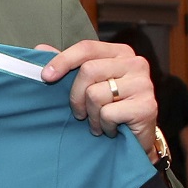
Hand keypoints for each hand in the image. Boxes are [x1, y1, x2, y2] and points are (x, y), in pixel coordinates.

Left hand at [37, 40, 158, 158]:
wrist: (136, 139)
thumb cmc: (110, 108)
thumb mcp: (88, 84)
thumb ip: (69, 66)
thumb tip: (40, 49)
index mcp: (120, 52)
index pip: (87, 48)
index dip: (63, 60)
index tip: (46, 77)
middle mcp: (135, 63)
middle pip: (88, 70)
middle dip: (76, 96)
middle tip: (79, 113)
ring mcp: (144, 84)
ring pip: (96, 95)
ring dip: (91, 115)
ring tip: (98, 122)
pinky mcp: (147, 106)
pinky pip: (108, 114)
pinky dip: (104, 126)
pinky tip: (111, 129)